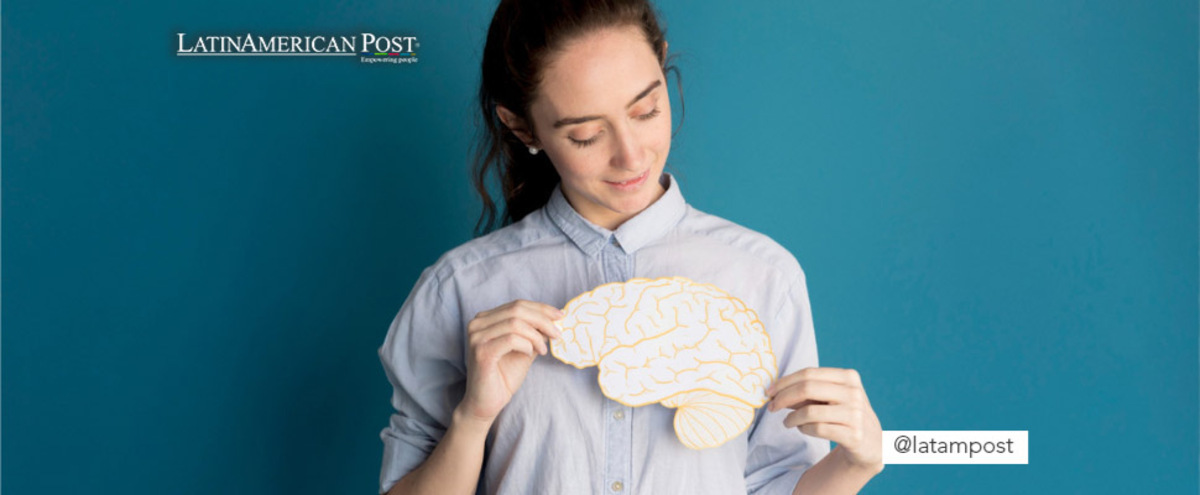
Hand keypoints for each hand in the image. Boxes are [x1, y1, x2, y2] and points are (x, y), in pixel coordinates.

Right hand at [457, 299, 562, 425]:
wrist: (486, 403)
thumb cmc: (503, 376)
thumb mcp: (524, 348)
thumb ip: (534, 333)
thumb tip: (555, 319)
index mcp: (485, 319)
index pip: (517, 304)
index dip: (541, 308)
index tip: (560, 316)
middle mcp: (477, 324)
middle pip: (517, 310)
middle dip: (543, 320)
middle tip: (557, 334)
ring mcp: (477, 337)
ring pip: (515, 323)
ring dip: (536, 336)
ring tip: (543, 350)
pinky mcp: (481, 352)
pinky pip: (511, 339)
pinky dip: (527, 345)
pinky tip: (531, 354)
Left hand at [766, 367, 882, 472]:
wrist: (870, 443)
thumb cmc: (842, 414)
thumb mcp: (828, 398)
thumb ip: (806, 393)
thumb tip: (775, 391)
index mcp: (848, 377)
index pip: (809, 373)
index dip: (785, 382)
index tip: (769, 391)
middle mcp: (854, 393)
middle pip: (807, 388)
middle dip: (783, 397)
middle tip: (771, 407)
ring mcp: (855, 414)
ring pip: (810, 412)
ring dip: (792, 417)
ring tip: (787, 422)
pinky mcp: (854, 435)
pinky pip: (817, 429)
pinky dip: (803, 429)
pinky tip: (802, 429)